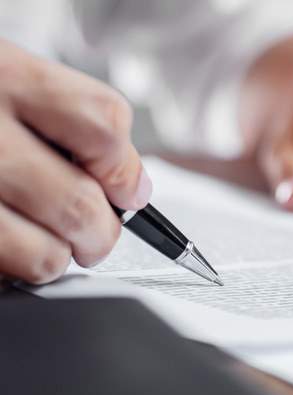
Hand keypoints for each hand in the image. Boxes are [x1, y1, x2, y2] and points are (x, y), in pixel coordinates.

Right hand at [0, 40, 150, 283]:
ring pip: (42, 256)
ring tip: (40, 241)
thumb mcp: (3, 75)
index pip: (103, 126)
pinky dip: (10, 269)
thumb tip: (133, 187)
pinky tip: (0, 243)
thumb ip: (69, 117)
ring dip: (53, 258)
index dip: (123, 167)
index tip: (123, 187)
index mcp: (1, 75)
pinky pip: (1, 273)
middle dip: (100, 233)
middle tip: (93, 233)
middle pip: (80, 205)